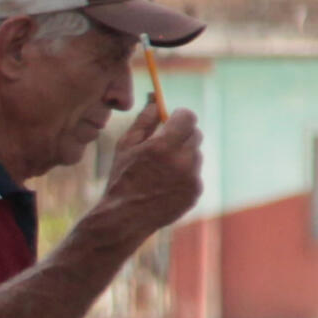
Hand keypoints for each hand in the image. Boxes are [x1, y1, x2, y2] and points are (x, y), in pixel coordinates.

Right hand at [90, 103, 201, 245]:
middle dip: (183, 136)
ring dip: (184, 157)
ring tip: (162, 171)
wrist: (123, 218)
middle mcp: (182, 161)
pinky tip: (165, 185)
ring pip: (196, 155)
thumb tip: (155, 99)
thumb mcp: (125, 146)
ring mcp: (192, 178)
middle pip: (196, 134)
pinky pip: (196, 174)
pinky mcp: (196, 192)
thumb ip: (144, 120)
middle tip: (167, 145)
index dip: (180, 117)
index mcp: (163, 145)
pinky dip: (185, 176)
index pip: (188, 117)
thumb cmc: (121, 180)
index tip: (173, 120)